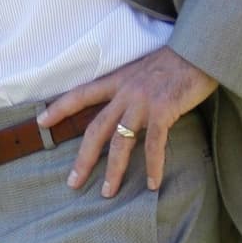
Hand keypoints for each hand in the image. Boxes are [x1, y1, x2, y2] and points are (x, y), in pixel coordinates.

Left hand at [44, 47, 216, 198]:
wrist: (200, 49)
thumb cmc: (177, 60)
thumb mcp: (144, 69)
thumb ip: (132, 87)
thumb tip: (126, 108)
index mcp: (118, 80)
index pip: (81, 94)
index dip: (60, 108)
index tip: (41, 122)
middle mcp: (126, 92)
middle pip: (96, 129)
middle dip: (82, 158)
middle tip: (73, 183)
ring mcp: (143, 102)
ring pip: (120, 142)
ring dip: (113, 170)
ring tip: (107, 192)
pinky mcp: (163, 111)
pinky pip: (154, 144)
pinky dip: (153, 166)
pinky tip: (152, 184)